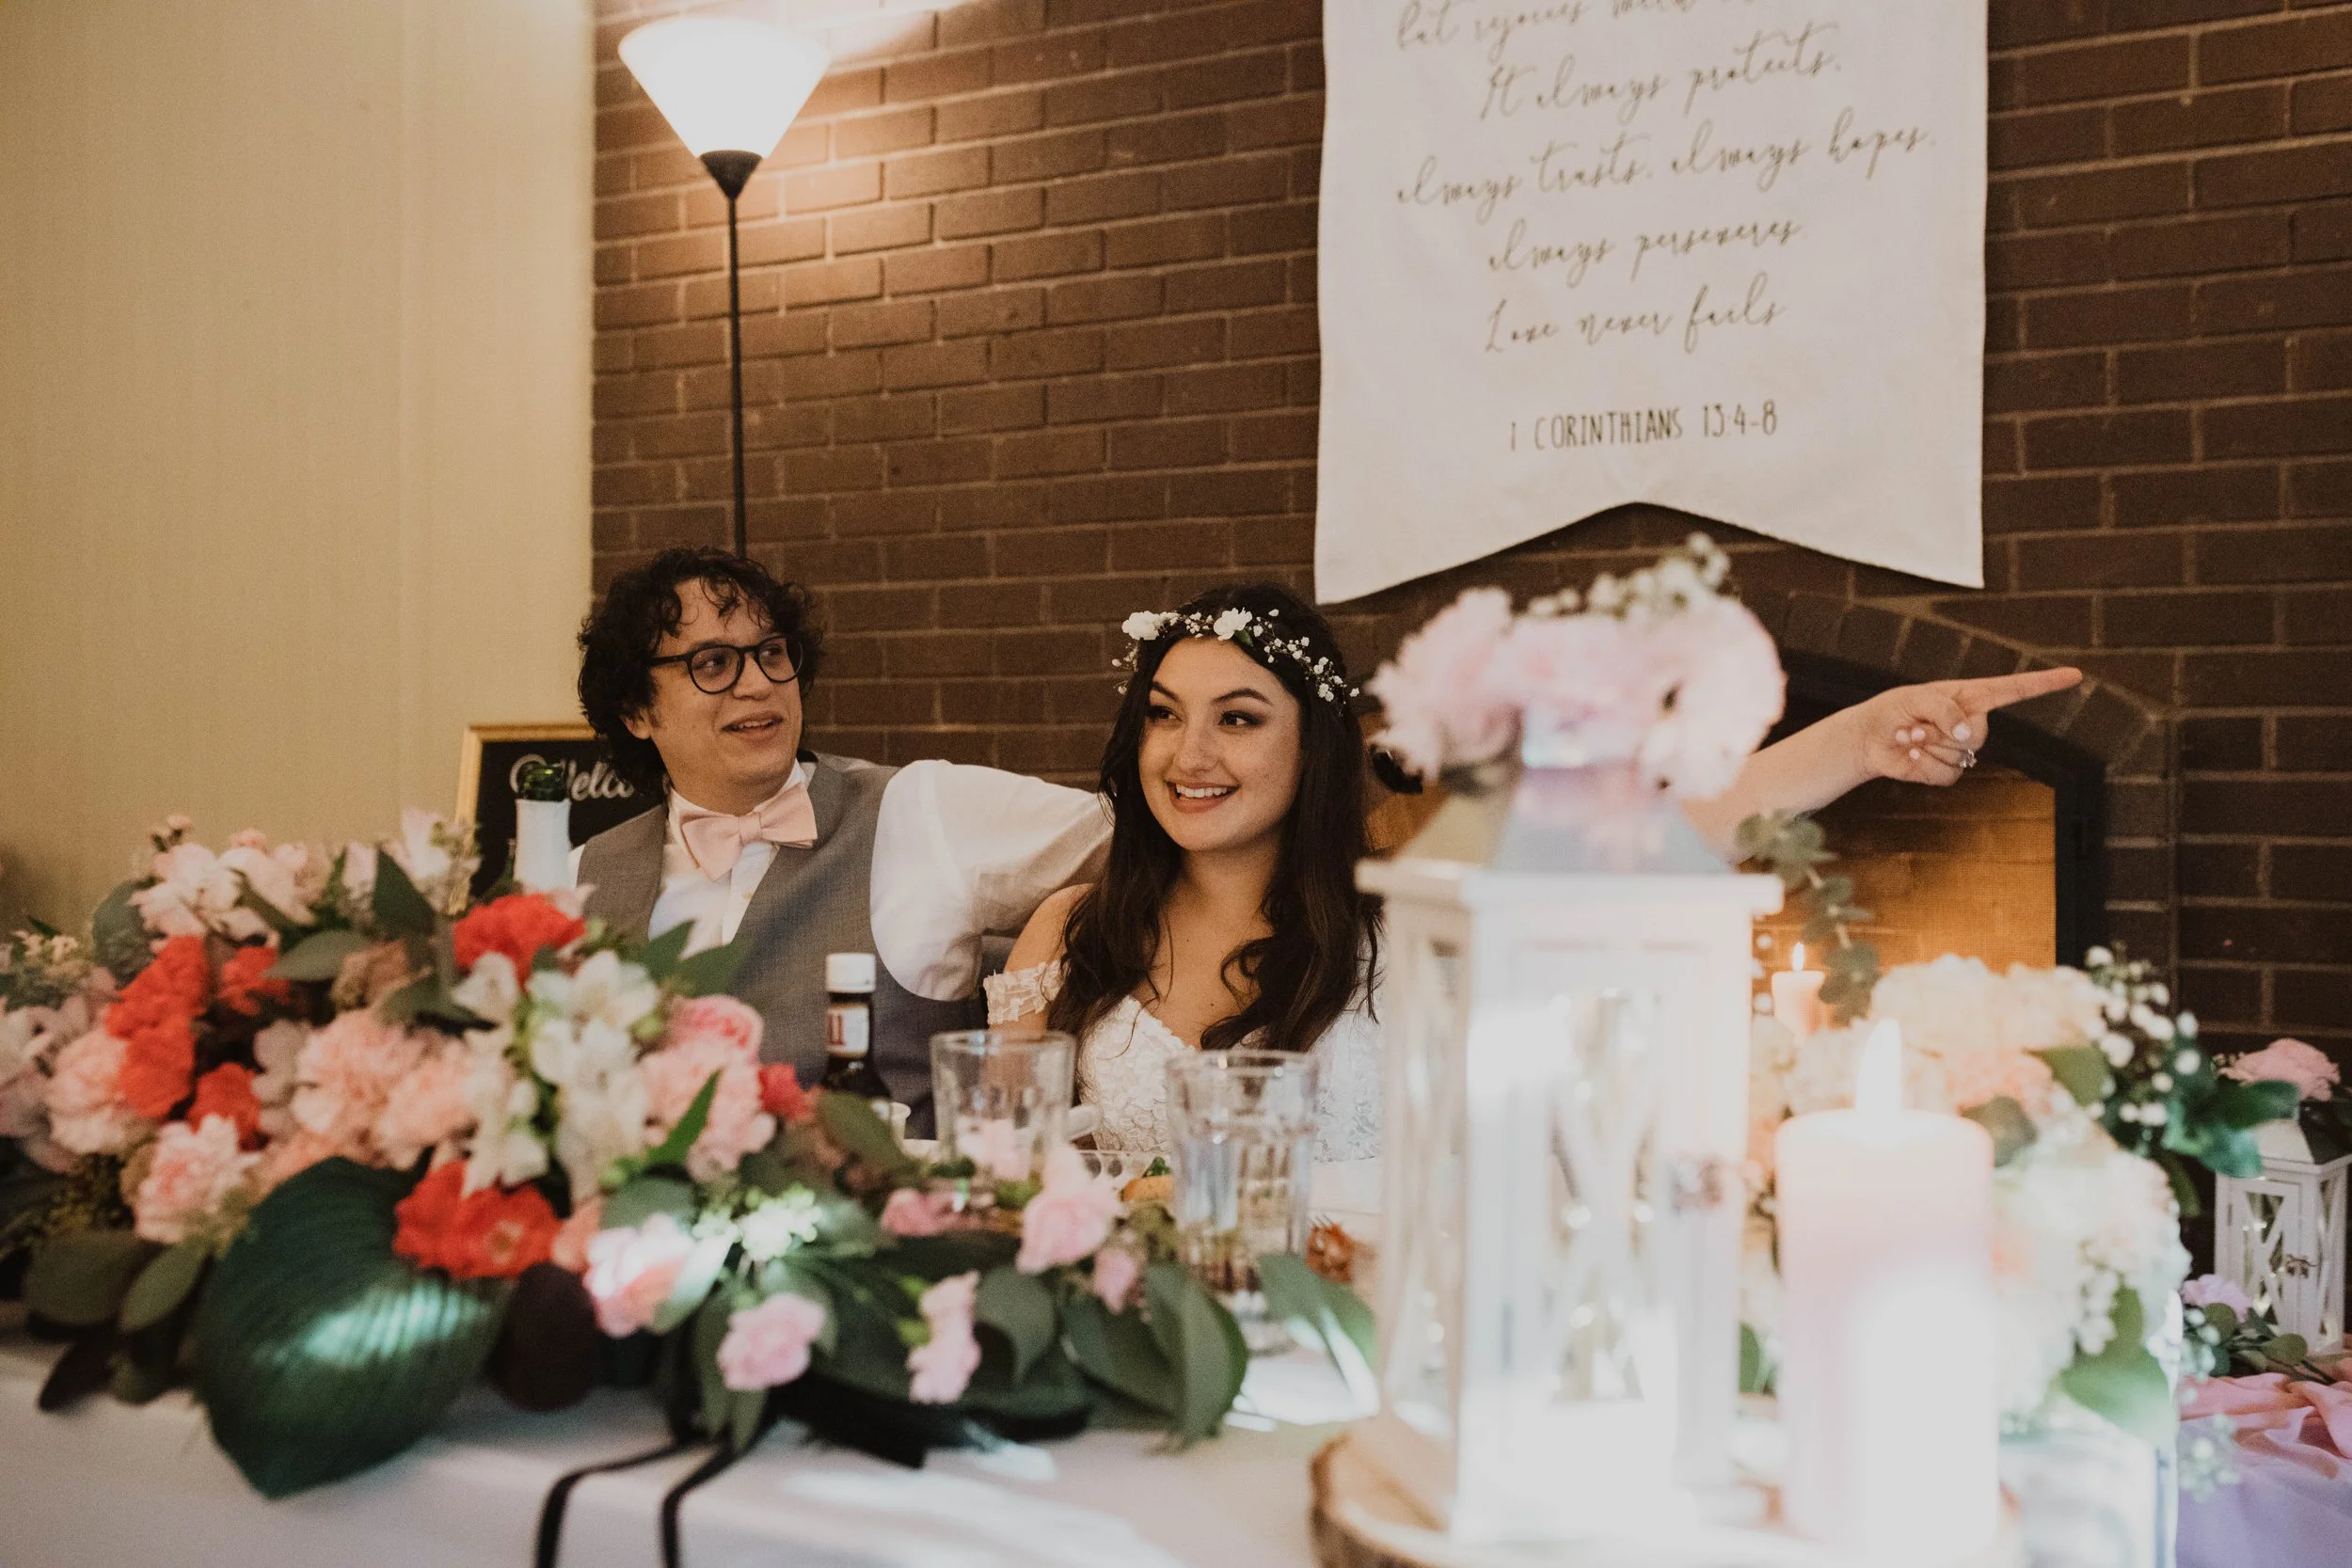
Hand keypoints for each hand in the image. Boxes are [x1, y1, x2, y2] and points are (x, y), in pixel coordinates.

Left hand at [1857, 668, 2082, 785]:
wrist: (1868, 739)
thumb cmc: (1893, 710)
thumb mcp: (1915, 698)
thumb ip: (1945, 709)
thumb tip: (1968, 734)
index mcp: (1970, 696)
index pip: (2015, 689)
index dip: (2045, 683)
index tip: (2075, 675)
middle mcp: (1971, 721)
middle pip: (1979, 733)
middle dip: (1942, 730)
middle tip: (1914, 724)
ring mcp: (1961, 749)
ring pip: (1961, 756)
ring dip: (1927, 747)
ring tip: (1908, 736)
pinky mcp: (1947, 771)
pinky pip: (1947, 774)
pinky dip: (1923, 766)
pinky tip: (1909, 754)